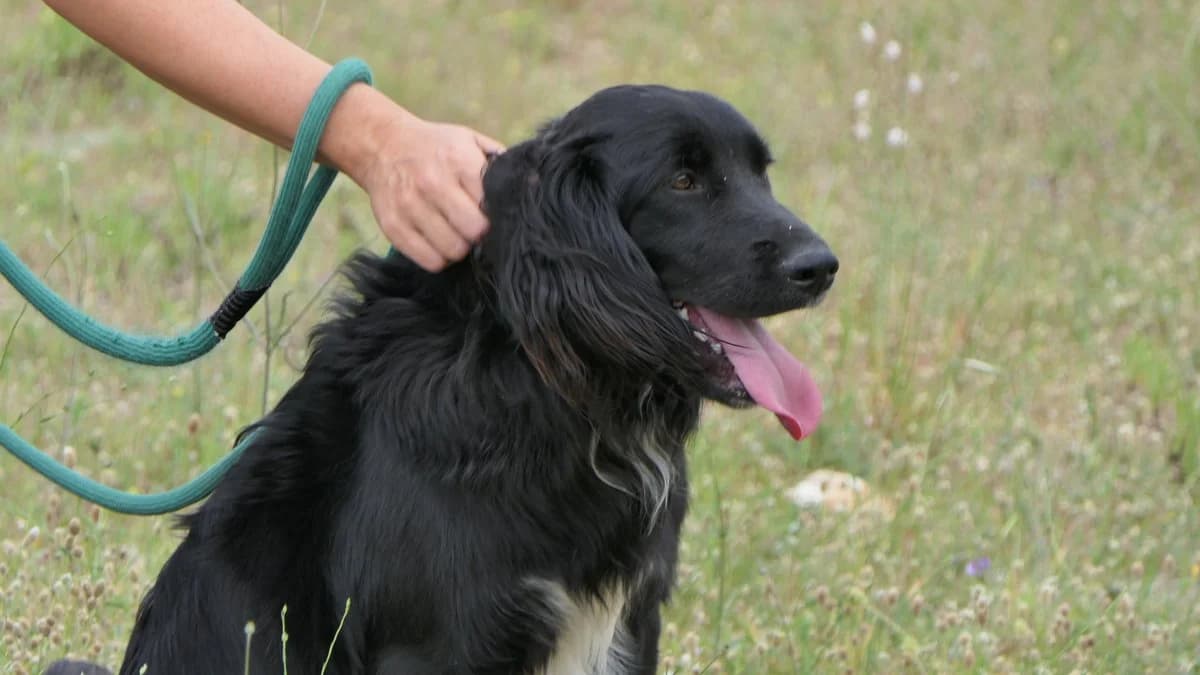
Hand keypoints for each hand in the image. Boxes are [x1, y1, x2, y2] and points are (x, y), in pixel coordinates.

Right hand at [358, 116, 503, 271]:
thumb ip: (498, 162)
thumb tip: (533, 183)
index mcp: (458, 161)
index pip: (490, 208)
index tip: (491, 216)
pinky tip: (439, 242)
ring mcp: (410, 205)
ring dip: (459, 249)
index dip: (495, 217)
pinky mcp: (393, 226)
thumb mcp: (469, 141)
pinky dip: (439, 258)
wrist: (382, 145)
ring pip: (452, 251)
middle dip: (479, 235)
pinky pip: (429, 261)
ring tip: (456, 235)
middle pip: (473, 232)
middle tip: (475, 229)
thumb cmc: (436, 147)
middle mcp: (432, 183)